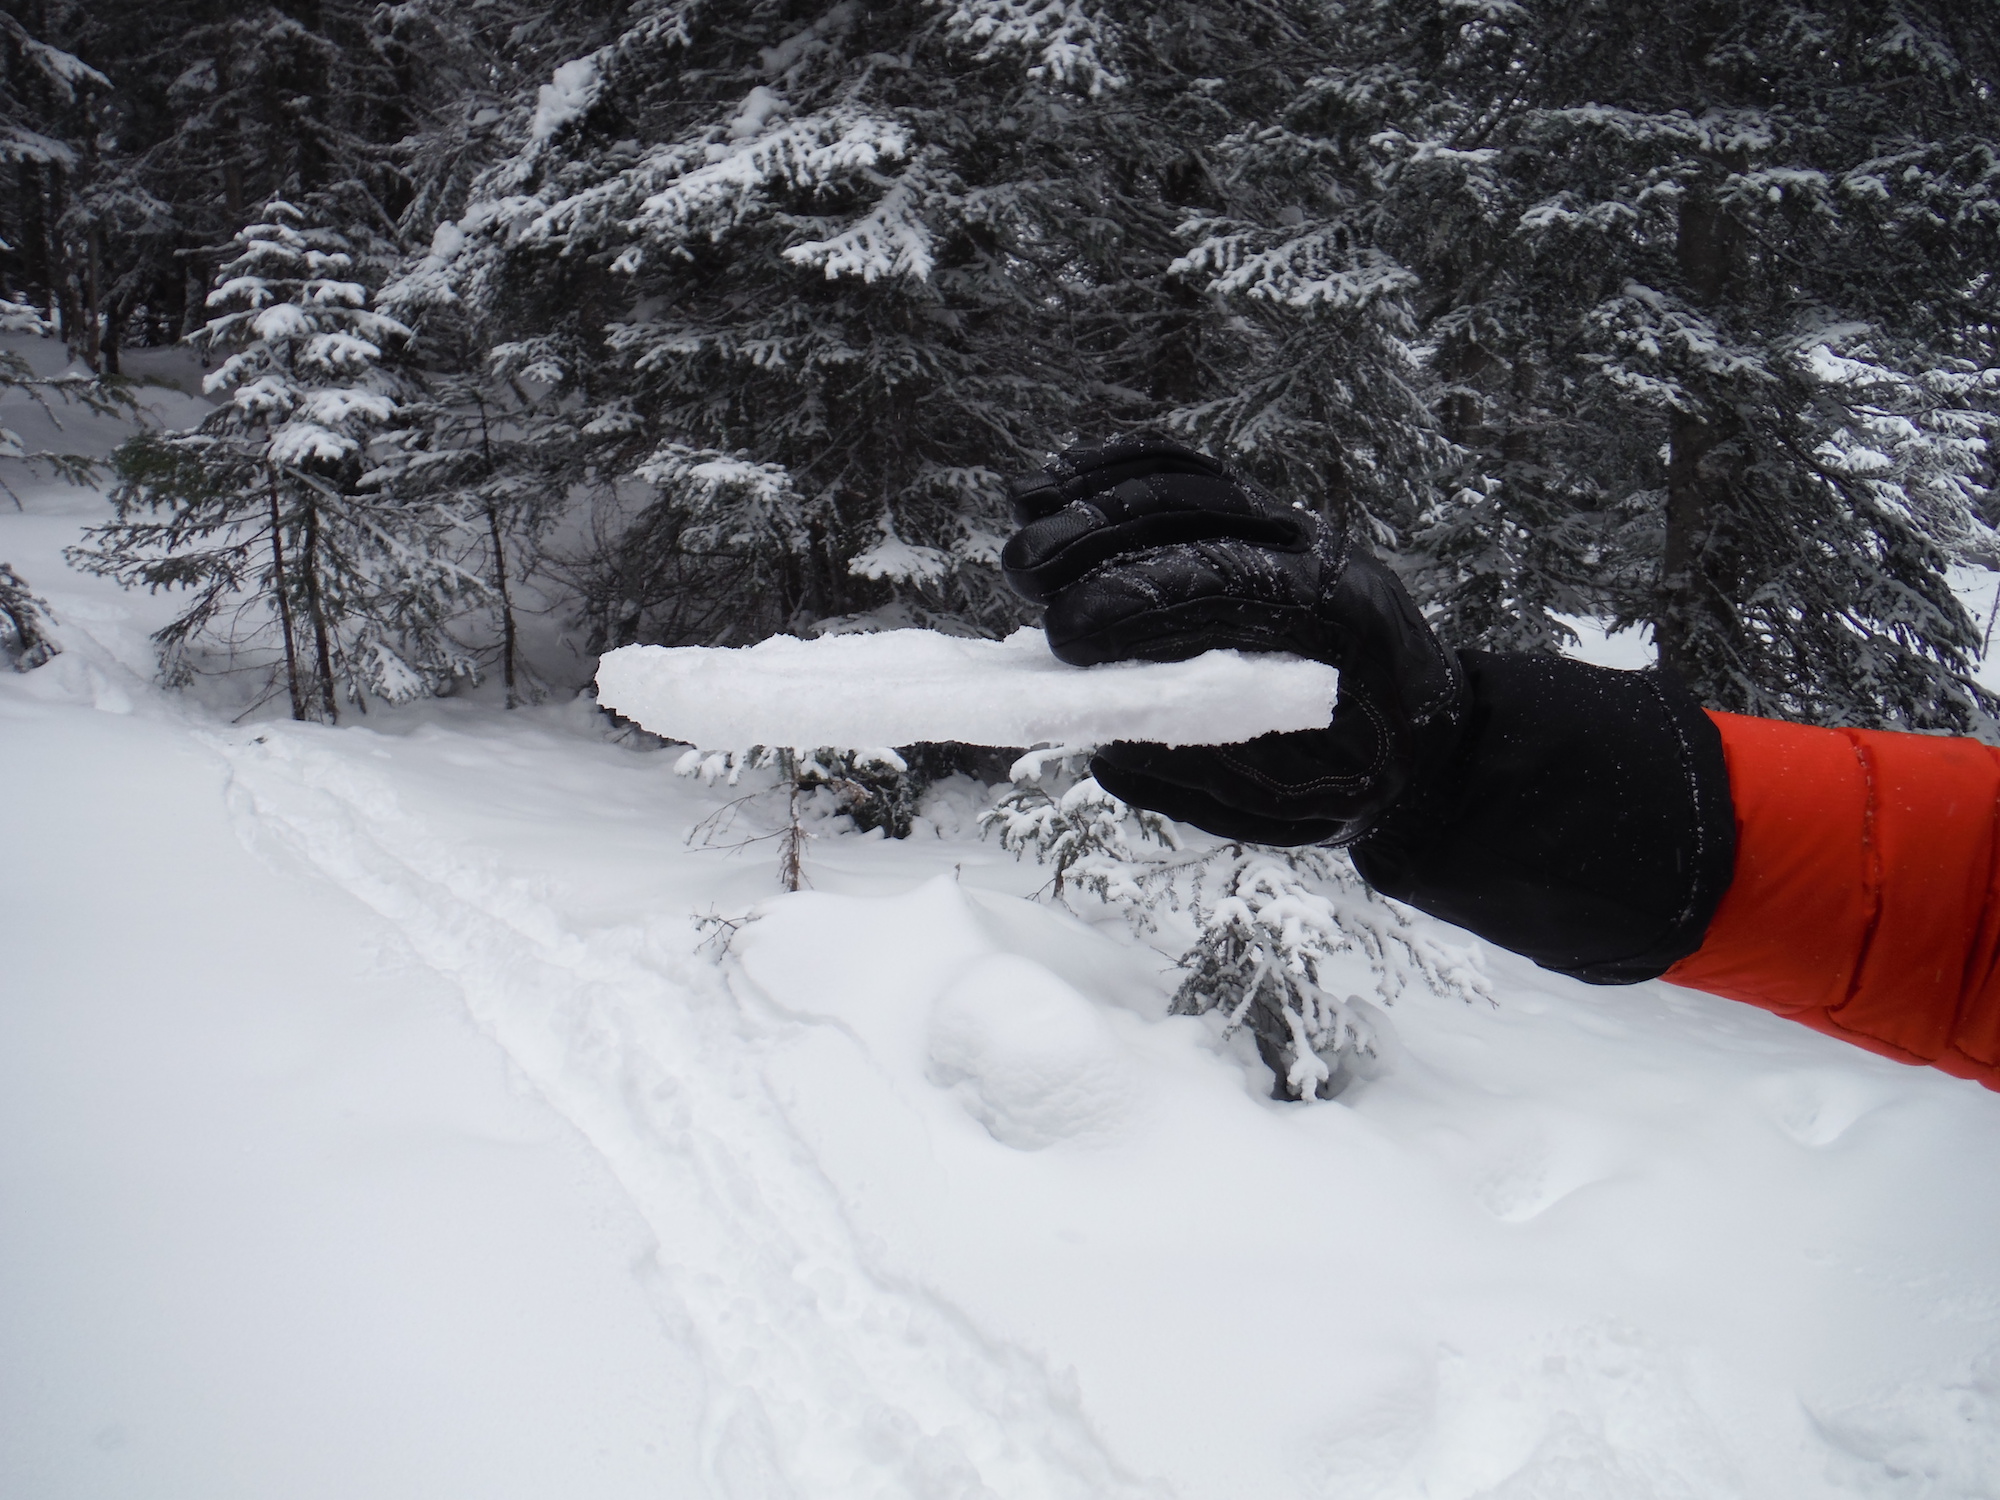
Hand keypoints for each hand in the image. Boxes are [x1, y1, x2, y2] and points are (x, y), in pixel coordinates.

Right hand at [1001, 437, 1463, 844]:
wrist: (1428, 743)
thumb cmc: (1355, 783)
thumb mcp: (1294, 808)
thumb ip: (1206, 782)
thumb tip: (1111, 751)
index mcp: (1332, 621)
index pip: (1226, 585)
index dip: (1139, 602)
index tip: (1066, 634)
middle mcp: (1315, 554)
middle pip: (1196, 517)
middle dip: (1098, 537)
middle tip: (1022, 570)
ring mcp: (1289, 527)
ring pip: (1188, 486)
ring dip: (1095, 494)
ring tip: (1022, 513)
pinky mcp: (1260, 521)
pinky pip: (1188, 478)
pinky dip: (1119, 470)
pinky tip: (1057, 480)